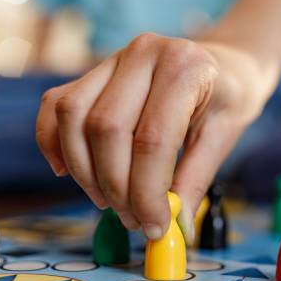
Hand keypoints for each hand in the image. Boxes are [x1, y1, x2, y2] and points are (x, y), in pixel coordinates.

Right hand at [36, 33, 265, 242]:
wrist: (222, 64)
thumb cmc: (226, 99)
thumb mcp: (224, 136)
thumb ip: (195, 179)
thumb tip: (174, 226)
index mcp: (183, 67)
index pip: (152, 139)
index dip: (147, 192)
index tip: (154, 227)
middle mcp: (142, 53)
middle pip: (106, 129)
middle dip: (116, 187)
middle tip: (134, 220)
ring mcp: (113, 58)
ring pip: (73, 116)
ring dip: (84, 171)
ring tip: (108, 201)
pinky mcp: (93, 70)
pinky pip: (57, 105)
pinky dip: (54, 142)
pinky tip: (68, 172)